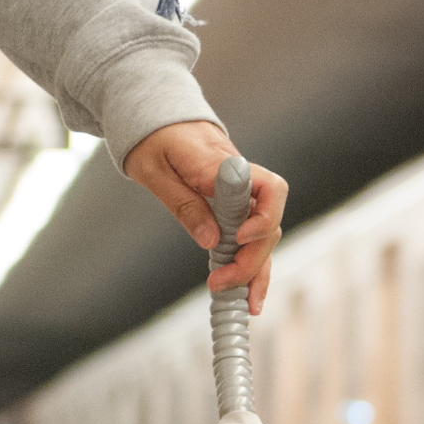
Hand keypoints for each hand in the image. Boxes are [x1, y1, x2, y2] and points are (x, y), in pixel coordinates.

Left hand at [123, 120, 286, 313]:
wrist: (160, 118)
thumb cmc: (155, 139)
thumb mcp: (154, 171)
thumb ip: (184, 204)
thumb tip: (211, 240)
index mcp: (224, 166)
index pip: (269, 188)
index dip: (263, 218)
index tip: (239, 239)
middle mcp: (244, 182)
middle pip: (269, 225)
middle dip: (251, 260)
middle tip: (220, 283)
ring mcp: (244, 197)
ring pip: (265, 238)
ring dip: (257, 271)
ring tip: (245, 304)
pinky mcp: (238, 209)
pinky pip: (253, 239)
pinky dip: (253, 267)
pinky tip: (248, 294)